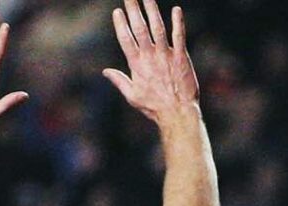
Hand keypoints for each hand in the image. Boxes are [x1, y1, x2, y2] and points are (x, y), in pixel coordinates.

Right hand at [104, 0, 198, 122]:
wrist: (177, 113)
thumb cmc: (154, 107)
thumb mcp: (132, 96)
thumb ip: (119, 81)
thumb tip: (105, 71)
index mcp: (136, 65)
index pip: (126, 39)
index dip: (121, 24)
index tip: (117, 10)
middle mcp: (150, 57)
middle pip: (139, 28)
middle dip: (133, 10)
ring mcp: (166, 56)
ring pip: (158, 28)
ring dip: (152, 10)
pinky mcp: (181, 58)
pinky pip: (179, 36)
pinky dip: (178, 23)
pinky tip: (176, 10)